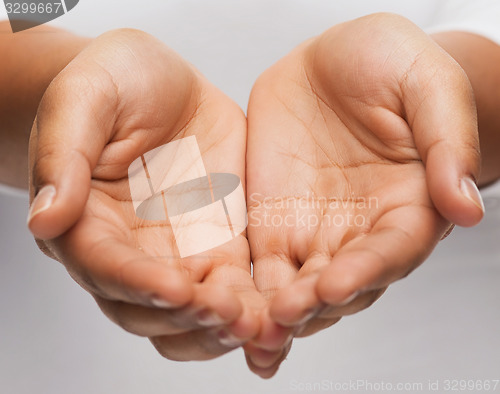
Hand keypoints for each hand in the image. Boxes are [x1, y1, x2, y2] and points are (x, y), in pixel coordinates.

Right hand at [28, 29, 262, 360]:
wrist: (159, 83)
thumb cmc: (114, 83)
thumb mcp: (84, 98)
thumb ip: (63, 154)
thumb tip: (45, 217)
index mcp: (87, 222)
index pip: (105, 267)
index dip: (137, 284)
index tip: (174, 289)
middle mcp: (132, 249)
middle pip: (149, 309)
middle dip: (186, 318)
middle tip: (224, 313)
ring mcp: (179, 251)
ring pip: (194, 312)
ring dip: (221, 327)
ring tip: (255, 325)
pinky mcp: (220, 242)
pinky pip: (236, 286)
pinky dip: (253, 306)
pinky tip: (277, 314)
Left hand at [245, 13, 483, 376]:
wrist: (334, 60)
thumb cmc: (388, 64)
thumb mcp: (427, 85)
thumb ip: (447, 142)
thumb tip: (465, 206)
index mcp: (407, 206)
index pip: (392, 251)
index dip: (366, 271)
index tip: (336, 283)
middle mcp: (360, 231)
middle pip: (341, 283)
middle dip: (312, 304)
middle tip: (284, 316)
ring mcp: (314, 231)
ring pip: (297, 286)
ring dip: (276, 313)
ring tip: (252, 334)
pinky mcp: (273, 223)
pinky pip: (260, 266)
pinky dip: (247, 294)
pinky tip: (228, 314)